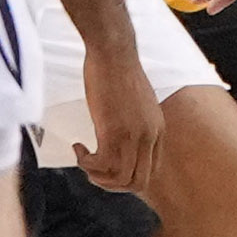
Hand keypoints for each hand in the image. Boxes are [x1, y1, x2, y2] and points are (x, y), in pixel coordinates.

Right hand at [71, 33, 162, 194]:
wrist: (113, 53)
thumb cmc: (119, 74)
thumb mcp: (138, 105)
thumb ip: (136, 125)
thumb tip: (122, 142)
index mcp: (158, 130)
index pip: (150, 171)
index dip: (125, 177)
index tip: (106, 166)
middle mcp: (150, 136)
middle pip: (137, 182)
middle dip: (111, 184)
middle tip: (93, 170)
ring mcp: (133, 135)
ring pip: (119, 179)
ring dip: (97, 175)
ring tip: (84, 158)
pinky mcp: (114, 131)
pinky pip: (102, 165)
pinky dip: (86, 162)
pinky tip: (79, 147)